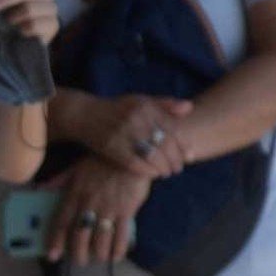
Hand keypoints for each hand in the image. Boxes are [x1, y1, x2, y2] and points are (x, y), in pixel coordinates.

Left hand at [0, 0, 58, 44]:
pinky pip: (34, 24)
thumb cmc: (15, 18)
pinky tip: (19, 32)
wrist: (28, 42)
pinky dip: (23, 28)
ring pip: (29, 8)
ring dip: (14, 17)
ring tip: (8, 23)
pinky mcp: (53, 25)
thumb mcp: (8, 2)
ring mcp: (52, 9)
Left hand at [46, 159, 152, 267]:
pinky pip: (121, 236)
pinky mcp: (127, 211)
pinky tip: (116, 256)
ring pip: (100, 240)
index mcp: (74, 194)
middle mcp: (89, 204)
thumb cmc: (102, 161)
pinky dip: (118, 250)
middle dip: (78, 254)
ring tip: (99, 258)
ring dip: (98, 254)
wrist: (132, 153)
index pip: (62, 222)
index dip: (56, 241)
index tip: (52, 256)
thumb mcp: (76, 167)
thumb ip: (58, 181)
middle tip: (80, 261)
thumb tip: (39, 189)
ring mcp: (108, 209)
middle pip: (80, 236)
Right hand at [76, 92, 193, 175]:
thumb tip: (190, 108)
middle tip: (179, 169)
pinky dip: (148, 171)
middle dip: (175, 160)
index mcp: (145, 107)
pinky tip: (153, 174)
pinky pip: (136, 164)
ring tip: (167, 173)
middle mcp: (136, 119)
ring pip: (152, 156)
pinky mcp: (113, 148)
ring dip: (163, 168)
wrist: (84, 115)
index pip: (172, 128)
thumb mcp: (140, 101)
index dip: (183, 144)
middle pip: (165, 144)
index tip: (189, 155)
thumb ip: (165, 104)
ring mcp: (124, 134)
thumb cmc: (117, 109)